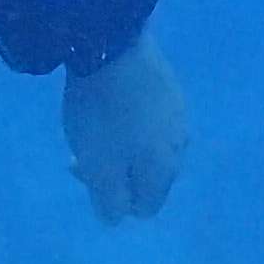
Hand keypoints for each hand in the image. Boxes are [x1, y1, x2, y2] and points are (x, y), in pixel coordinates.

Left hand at [64, 34, 190, 223]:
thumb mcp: (98, 168)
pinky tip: (112, 103)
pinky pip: (150, 119)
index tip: (88, 174)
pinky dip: (131, 120)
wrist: (112, 44)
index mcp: (164, 170)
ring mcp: (178, 113)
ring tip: (96, 125)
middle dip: (118, 172)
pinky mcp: (169, 86)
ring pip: (150, 146)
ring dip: (124, 145)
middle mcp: (180, 146)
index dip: (115, 200)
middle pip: (148, 177)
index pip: (145, 207)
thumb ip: (110, 202)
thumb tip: (117, 219)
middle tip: (83, 151)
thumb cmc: (101, 115)